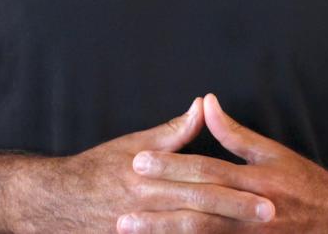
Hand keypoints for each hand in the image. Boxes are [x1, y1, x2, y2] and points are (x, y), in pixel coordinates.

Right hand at [44, 98, 273, 232]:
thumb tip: (202, 106)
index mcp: (148, 173)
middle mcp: (146, 200)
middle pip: (198, 207)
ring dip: (219, 232)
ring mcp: (138, 226)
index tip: (265, 191)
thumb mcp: (133, 145)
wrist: (57, 200)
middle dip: (236, 212)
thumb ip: (173, 132)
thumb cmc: (97, 169)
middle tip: (270, 214)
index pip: (198, 178)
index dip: (233, 187)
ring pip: (185, 230)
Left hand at [115, 94, 327, 232]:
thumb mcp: (272, 152)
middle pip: (198, 208)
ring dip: (164, 232)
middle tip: (124, 199)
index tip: (138, 160)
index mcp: (255, 182)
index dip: (171, 165)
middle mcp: (251, 212)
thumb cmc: (302, 181)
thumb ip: (234, 132)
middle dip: (159, 204)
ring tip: (130, 228)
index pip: (205, 170)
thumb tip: (206, 102)